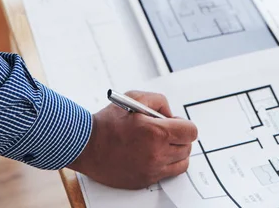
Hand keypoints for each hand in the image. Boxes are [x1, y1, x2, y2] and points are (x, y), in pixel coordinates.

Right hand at [67, 90, 197, 189]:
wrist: (88, 146)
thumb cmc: (109, 122)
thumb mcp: (135, 98)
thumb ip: (158, 101)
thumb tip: (170, 114)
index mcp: (156, 132)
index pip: (190, 131)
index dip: (184, 125)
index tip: (175, 123)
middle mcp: (157, 153)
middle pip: (187, 147)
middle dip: (180, 136)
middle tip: (167, 131)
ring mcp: (152, 169)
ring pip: (182, 162)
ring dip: (176, 151)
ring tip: (161, 143)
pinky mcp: (146, 180)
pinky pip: (169, 173)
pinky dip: (167, 163)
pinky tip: (155, 153)